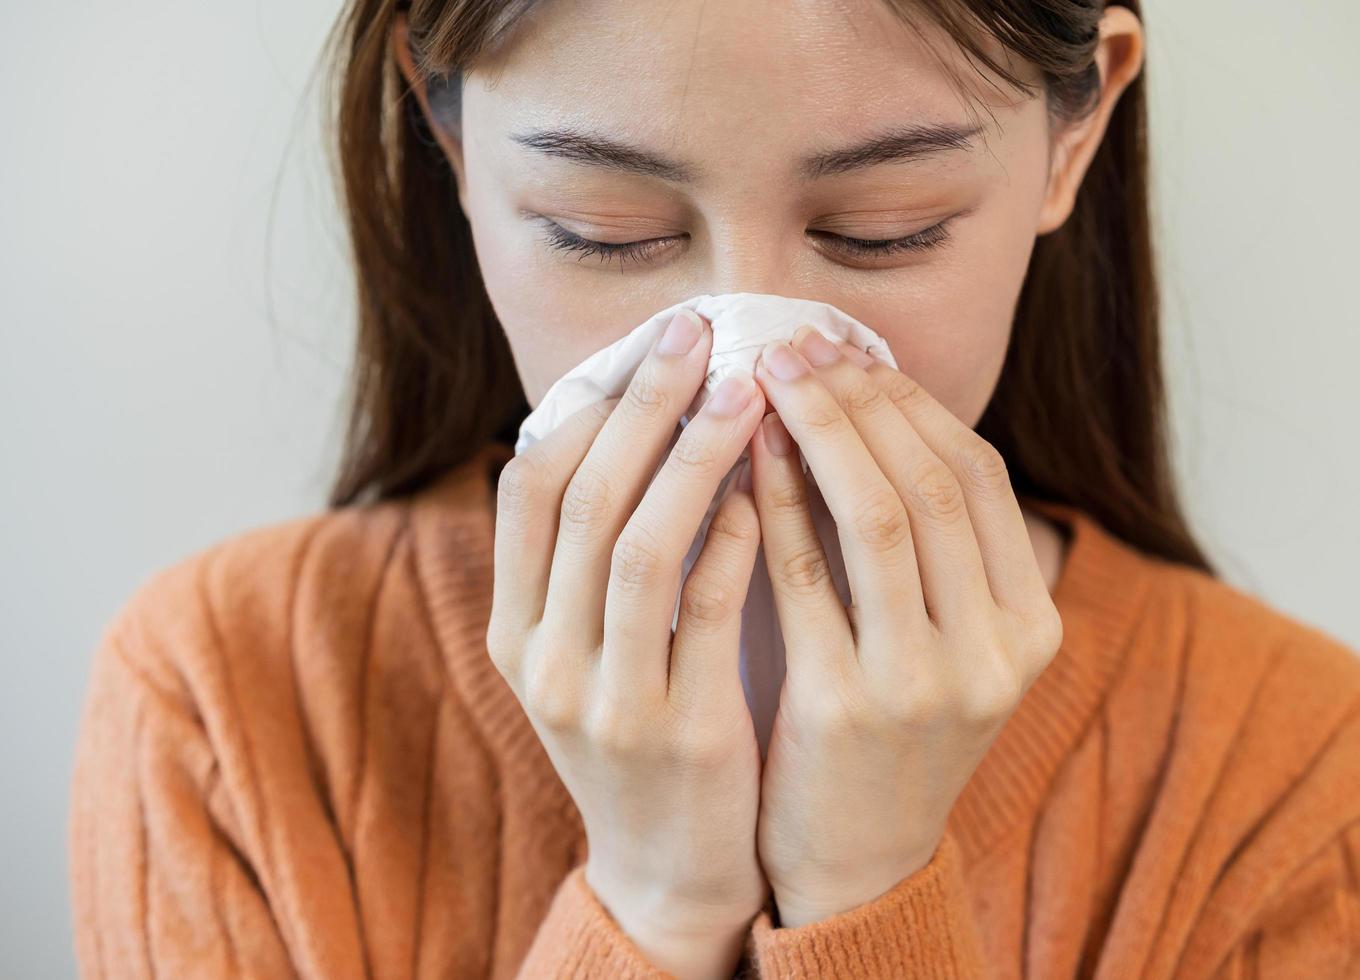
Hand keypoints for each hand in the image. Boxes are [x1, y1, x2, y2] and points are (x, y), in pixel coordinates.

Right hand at [487, 310, 770, 977]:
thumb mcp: (592, 648)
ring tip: (745, 389)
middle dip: (642, 403)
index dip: (587, 402)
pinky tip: (762, 488)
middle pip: (583, 499)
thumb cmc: (646, 730)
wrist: (668, 865)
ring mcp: (604, 698)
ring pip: (637, 547)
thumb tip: (639, 423)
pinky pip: (701, 613)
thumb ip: (598, 558)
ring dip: (693, 456)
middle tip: (698, 331)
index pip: (527, 486)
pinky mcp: (676, 729)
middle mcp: (543, 658)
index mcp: (515, 626)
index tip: (647, 341)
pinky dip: (729, 539)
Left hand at [746, 325, 1063, 927]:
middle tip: (796, 344)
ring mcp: (929, 683)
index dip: (911, 403)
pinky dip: (774, 505)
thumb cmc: (889, 730)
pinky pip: (806, 578)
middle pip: (933, 482)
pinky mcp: (849, 707)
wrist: (858, 859)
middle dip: (860, 400)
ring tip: (763, 379)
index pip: (980, 476)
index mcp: (1031, 623)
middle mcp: (998, 651)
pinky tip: (740, 458)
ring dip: (818, 434)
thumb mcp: (944, 642)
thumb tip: (864, 402)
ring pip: (880, 517)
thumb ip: (931, 547)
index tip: (848, 354)